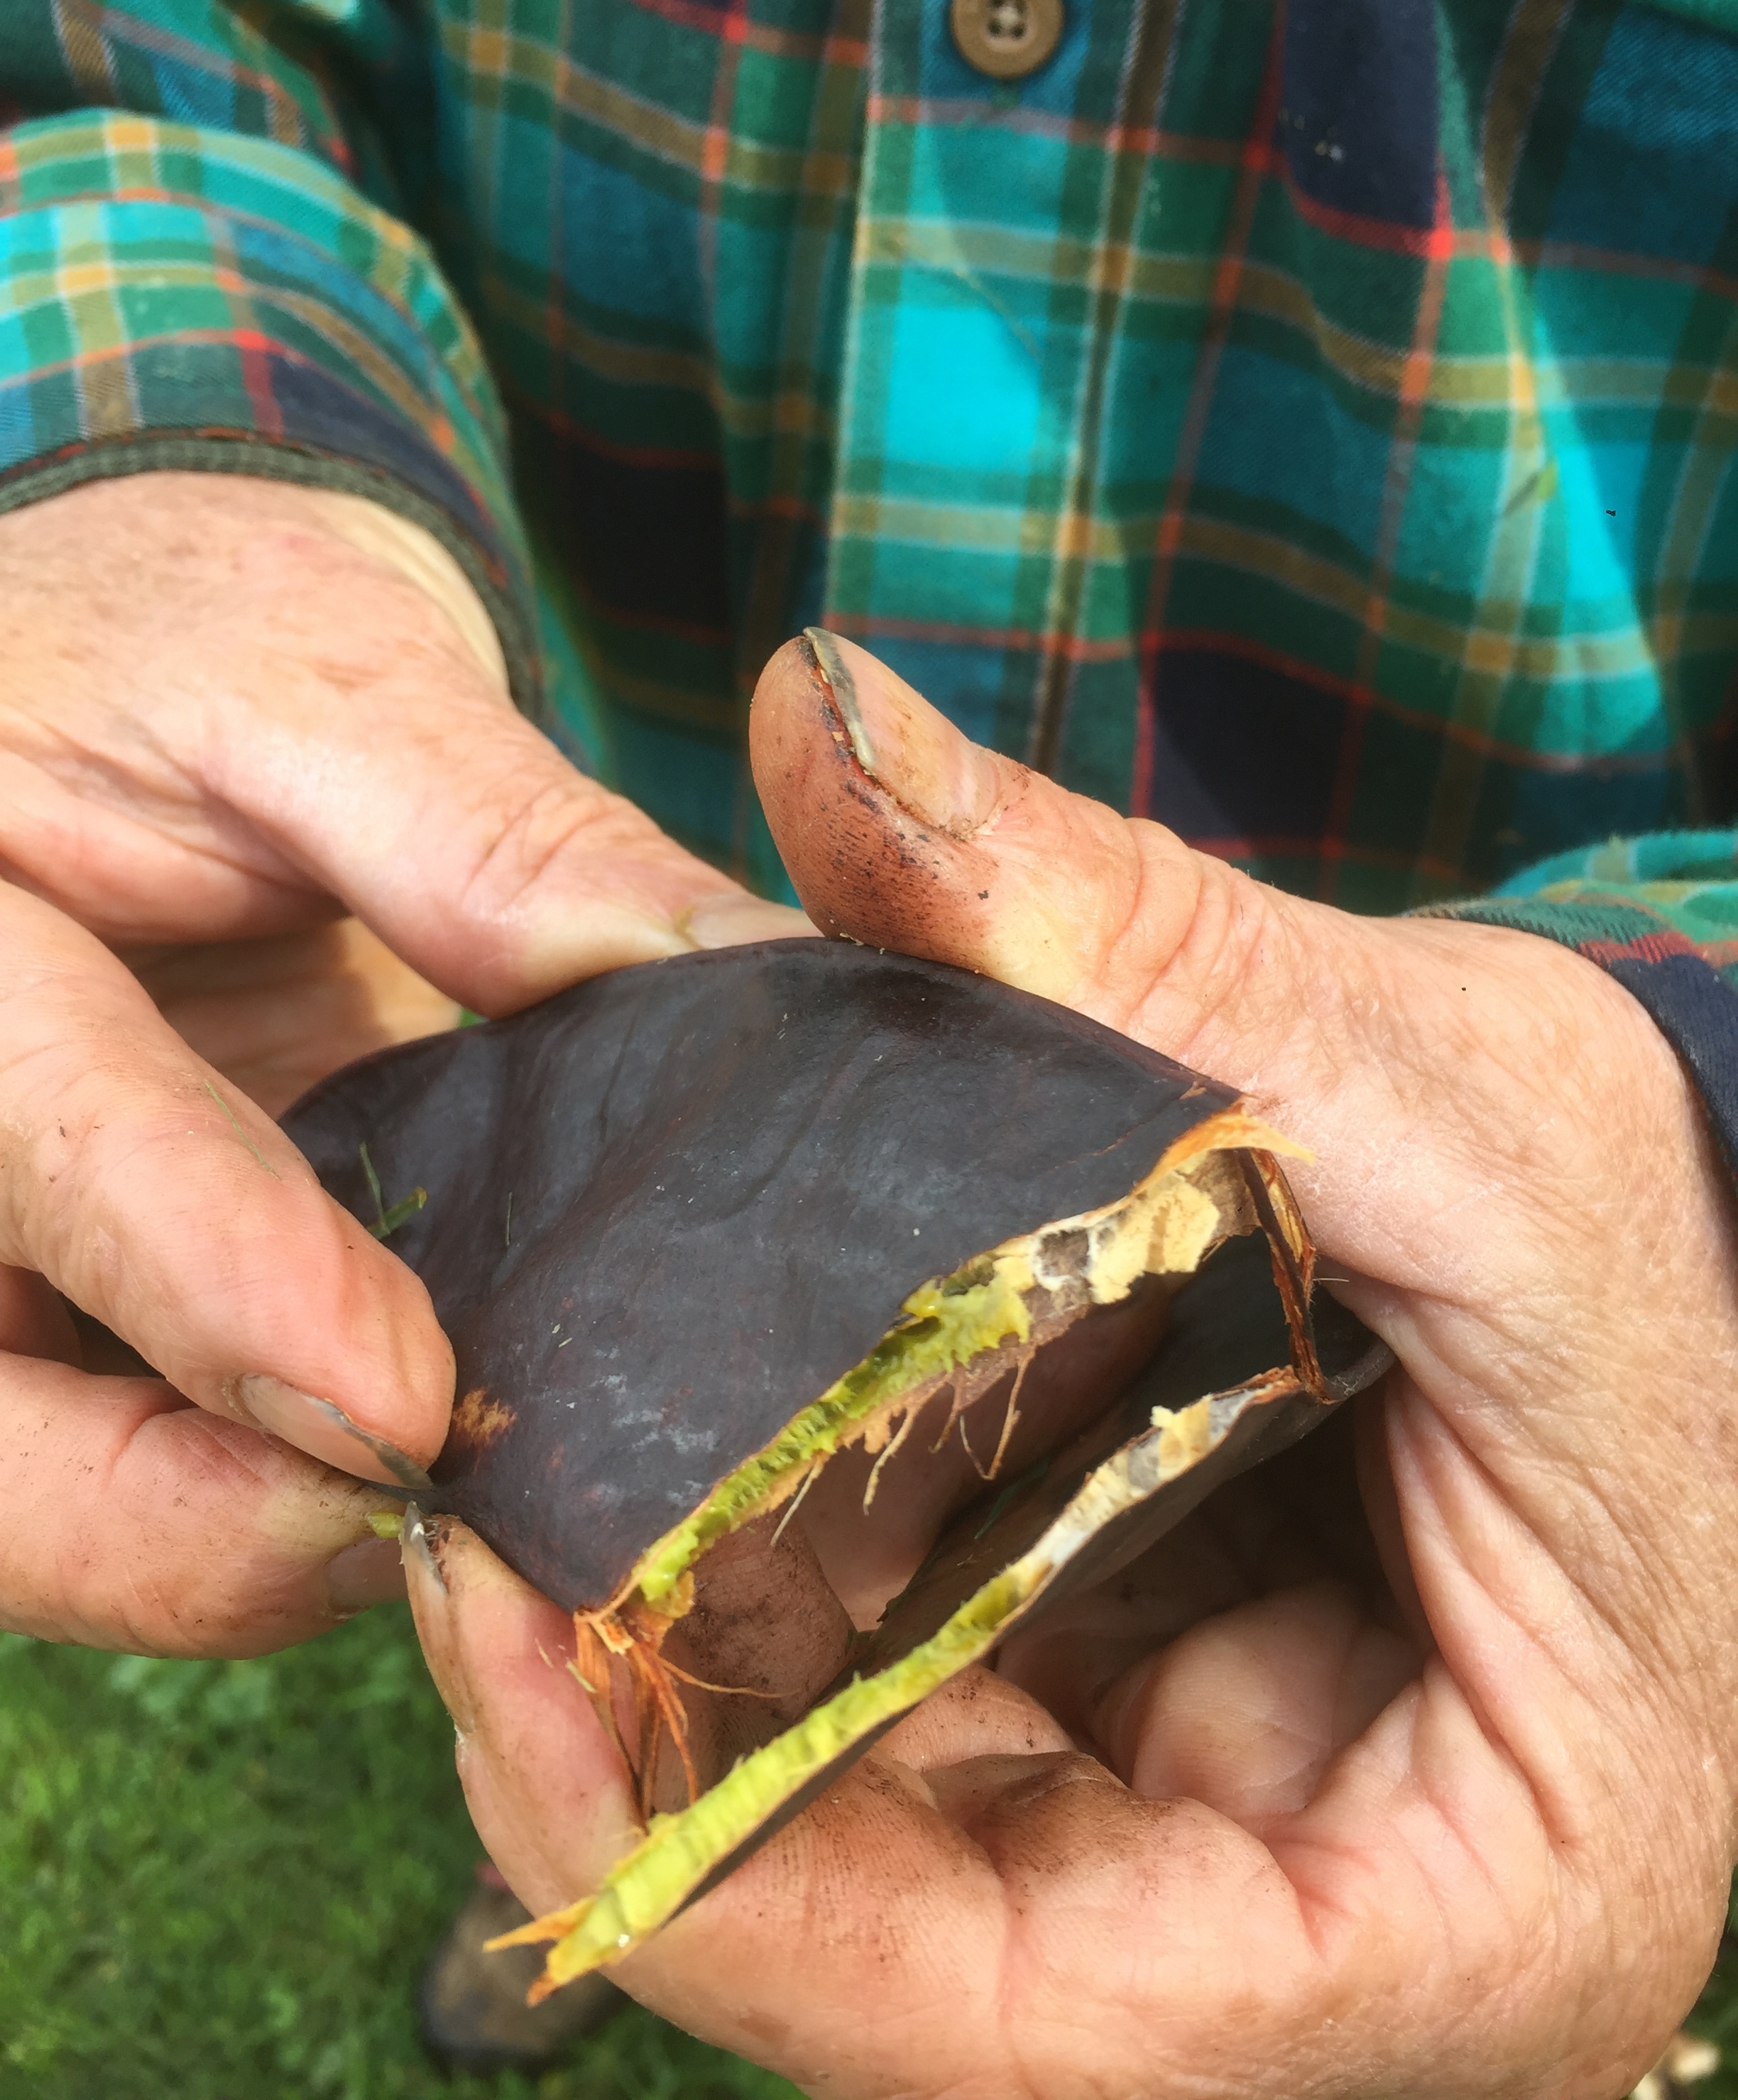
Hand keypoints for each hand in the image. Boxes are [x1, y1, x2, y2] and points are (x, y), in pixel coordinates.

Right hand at [0, 473, 804, 1656]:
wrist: (112, 678)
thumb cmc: (190, 637)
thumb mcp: (323, 678)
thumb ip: (488, 835)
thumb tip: (735, 972)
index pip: (31, 1125)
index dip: (198, 1270)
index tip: (393, 1405)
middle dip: (160, 1525)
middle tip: (422, 1550)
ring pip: (27, 1485)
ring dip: (212, 1551)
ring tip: (460, 1559)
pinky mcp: (53, 1292)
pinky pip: (114, 1455)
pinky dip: (245, 1510)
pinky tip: (420, 1498)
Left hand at [408, 629, 1737, 2098]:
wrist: (1709, 1258)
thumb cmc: (1653, 1227)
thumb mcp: (1438, 1083)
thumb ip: (1131, 935)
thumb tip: (827, 708)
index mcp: (1460, 1907)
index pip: (1022, 2019)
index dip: (728, 1889)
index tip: (508, 1661)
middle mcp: (1307, 1932)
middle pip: (900, 1948)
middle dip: (647, 1773)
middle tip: (449, 1553)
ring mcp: (1210, 1843)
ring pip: (878, 1833)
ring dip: (677, 1687)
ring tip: (502, 1497)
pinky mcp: (1139, 1724)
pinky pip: (911, 1708)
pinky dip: (777, 1601)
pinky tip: (657, 1459)